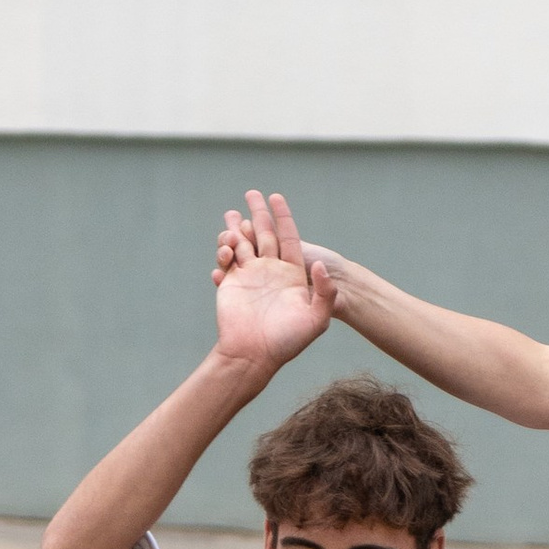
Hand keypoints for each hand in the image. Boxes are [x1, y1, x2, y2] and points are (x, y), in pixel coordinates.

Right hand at [210, 189, 336, 377]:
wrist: (254, 355)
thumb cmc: (288, 341)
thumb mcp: (317, 319)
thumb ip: (324, 292)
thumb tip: (319, 266)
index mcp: (292, 274)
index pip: (288, 237)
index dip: (282, 217)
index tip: (276, 197)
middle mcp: (271, 271)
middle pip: (264, 234)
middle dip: (258, 213)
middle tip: (251, 193)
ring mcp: (250, 276)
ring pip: (243, 244)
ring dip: (236, 228)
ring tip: (231, 215)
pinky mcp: (231, 284)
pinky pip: (226, 261)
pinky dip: (224, 252)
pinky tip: (226, 251)